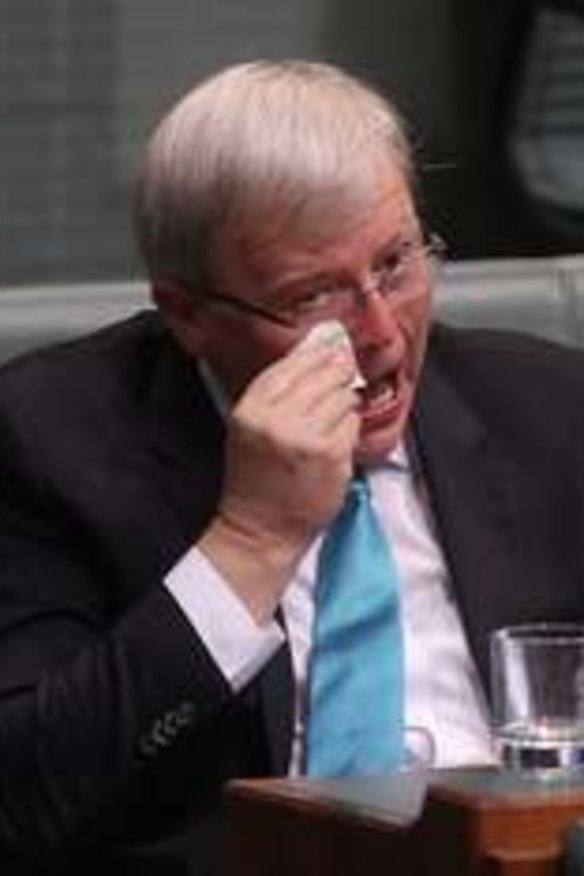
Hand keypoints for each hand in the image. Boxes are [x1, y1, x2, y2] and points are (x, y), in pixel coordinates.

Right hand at [199, 341, 359, 620]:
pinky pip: (352, 423)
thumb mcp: (252, 427)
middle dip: (337, 370)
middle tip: (343, 370)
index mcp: (251, 408)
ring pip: (342, 396)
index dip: (316, 351)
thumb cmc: (256, 478)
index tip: (330, 344)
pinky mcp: (331, 455)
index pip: (291, 364)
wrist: (260, 528)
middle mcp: (277, 419)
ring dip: (344, 402)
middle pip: (323, 373)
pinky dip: (349, 427)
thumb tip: (317, 349)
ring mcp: (306, 437)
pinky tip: (335, 440)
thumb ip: (279, 392)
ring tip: (331, 418)